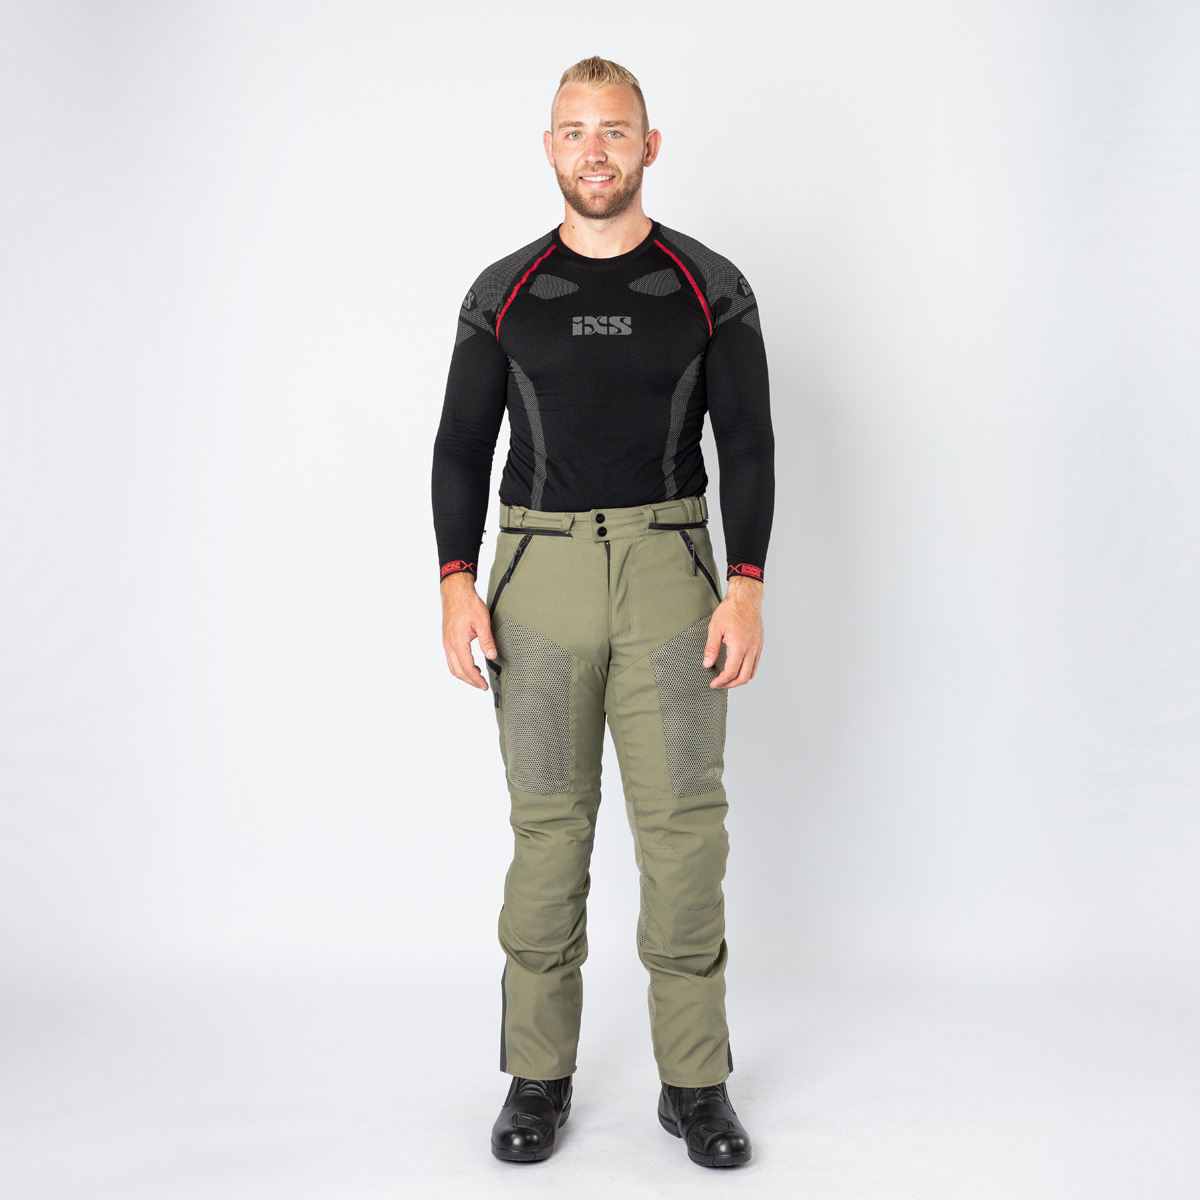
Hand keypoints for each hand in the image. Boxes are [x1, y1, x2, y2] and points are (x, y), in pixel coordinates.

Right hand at [440, 571, 496, 689]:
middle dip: (470, 681)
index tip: (484, 685)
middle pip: (458, 671)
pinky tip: (469, 666)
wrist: (456, 593)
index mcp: (457, 642)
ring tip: (477, 677)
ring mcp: (446, 642)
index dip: (476, 679)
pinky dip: (459, 667)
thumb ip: (487, 641)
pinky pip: (450, 659)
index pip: (467, 668)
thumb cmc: (468, 604)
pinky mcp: (447, 640)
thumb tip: (492, 656)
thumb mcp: (482, 622)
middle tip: (482, 685)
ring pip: (452, 667)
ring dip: (464, 675)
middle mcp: (449, 644)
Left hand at [703, 576, 763, 688]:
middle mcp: (751, 649)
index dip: (721, 681)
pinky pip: (755, 665)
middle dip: (730, 685)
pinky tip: (737, 669)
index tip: (713, 683)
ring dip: (739, 680)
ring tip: (727, 680)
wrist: (746, 599)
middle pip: (743, 678)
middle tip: (719, 685)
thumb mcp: (715, 628)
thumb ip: (711, 648)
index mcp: (739, 646)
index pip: (731, 672)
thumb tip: (707, 664)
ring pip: (751, 673)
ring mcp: (757, 648)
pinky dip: (746, 672)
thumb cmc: (731, 610)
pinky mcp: (759, 645)